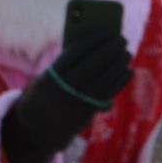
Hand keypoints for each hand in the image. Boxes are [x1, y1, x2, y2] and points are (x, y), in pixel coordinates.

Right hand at [0, 30, 132, 162]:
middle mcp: (65, 90)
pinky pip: (109, 94)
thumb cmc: (42, 96)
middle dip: (110, 49)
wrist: (33, 132)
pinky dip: (120, 81)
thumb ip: (66, 65)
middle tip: (122, 38)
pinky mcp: (88, 113)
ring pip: (105, 80)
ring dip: (119, 64)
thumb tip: (95, 48)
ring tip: (127, 53)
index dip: (92, 41)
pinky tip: (127, 70)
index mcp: (51, 77)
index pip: (75, 54)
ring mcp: (77, 103)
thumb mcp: (46, 78)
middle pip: (93, 65)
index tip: (105, 31)